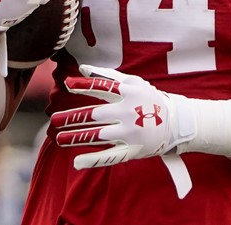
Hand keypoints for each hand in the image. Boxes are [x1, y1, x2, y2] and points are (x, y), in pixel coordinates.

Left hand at [51, 65, 195, 168]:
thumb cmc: (149, 99)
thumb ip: (107, 76)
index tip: (67, 85)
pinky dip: (93, 160)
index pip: (103, 88)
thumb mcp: (133, 83)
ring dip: (77, 138)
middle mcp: (129, 112)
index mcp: (130, 93)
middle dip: (73, 118)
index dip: (84, 86)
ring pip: (99, 136)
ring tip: (59, 138)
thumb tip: (83, 68)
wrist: (177, 122)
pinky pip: (110, 156)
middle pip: (96, 115)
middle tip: (54, 120)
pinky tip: (77, 161)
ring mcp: (131, 132)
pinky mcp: (133, 149)